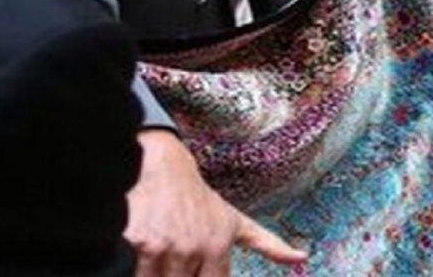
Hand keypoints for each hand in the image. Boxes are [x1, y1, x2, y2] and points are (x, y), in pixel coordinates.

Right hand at [126, 130, 306, 275]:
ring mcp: (162, 247)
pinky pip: (130, 273)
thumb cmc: (200, 199)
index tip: (197, 272)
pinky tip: (137, 265)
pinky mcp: (134, 242)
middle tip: (180, 264)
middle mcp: (192, 248)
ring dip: (156, 276)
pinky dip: (132, 272)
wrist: (162, 166)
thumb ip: (268, 245)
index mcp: (217, 247)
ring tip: (160, 265)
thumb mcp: (236, 221)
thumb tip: (302, 258)